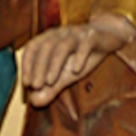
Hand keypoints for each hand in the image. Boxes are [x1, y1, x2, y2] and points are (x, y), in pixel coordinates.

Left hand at [21, 14, 135, 108]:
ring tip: (51, 82)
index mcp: (50, 38)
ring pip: (63, 46)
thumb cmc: (82, 56)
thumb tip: (34, 102)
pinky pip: (86, 44)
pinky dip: (80, 56)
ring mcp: (78, 33)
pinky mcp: (94, 37)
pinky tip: (76, 71)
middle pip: (46, 47)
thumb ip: (51, 87)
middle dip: (39, 67)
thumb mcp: (66, 74)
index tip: (27, 83)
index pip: (33, 47)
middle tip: (36, 86)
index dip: (27, 64)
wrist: (108, 39)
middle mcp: (61, 33)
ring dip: (54, 64)